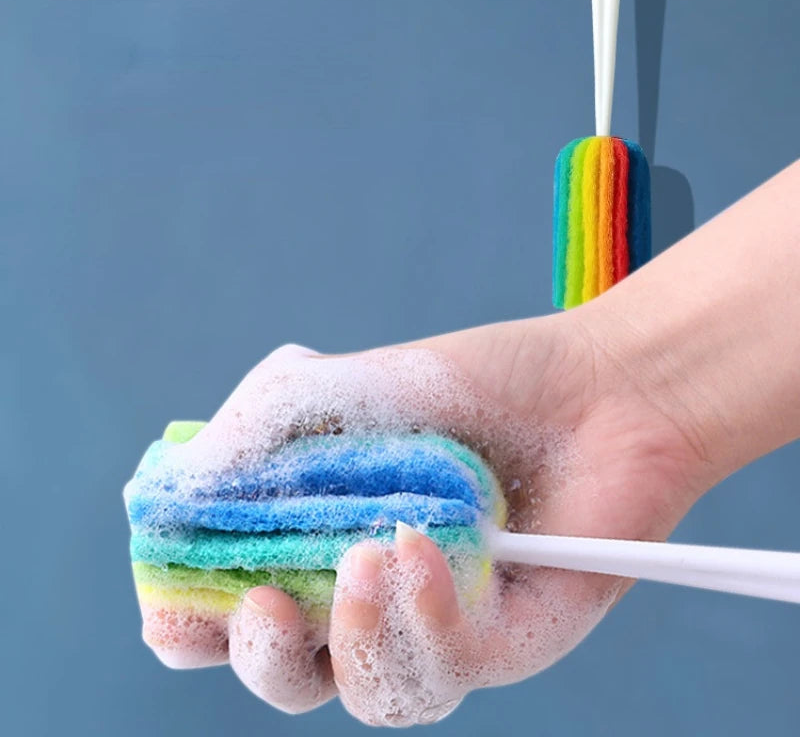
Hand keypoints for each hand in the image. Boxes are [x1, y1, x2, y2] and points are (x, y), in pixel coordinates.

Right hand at [213, 312, 705, 724]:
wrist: (590, 388)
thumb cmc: (468, 382)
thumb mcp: (345, 388)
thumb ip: (260, 430)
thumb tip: (178, 486)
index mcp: (322, 537)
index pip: (237, 608)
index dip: (191, 623)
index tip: (173, 604)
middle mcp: (375, 593)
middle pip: (292, 677)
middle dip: (260, 658)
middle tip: (260, 604)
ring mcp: (437, 624)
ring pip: (370, 693)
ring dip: (351, 640)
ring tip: (361, 561)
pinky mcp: (504, 642)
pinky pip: (447, 666)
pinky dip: (422, 614)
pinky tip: (415, 548)